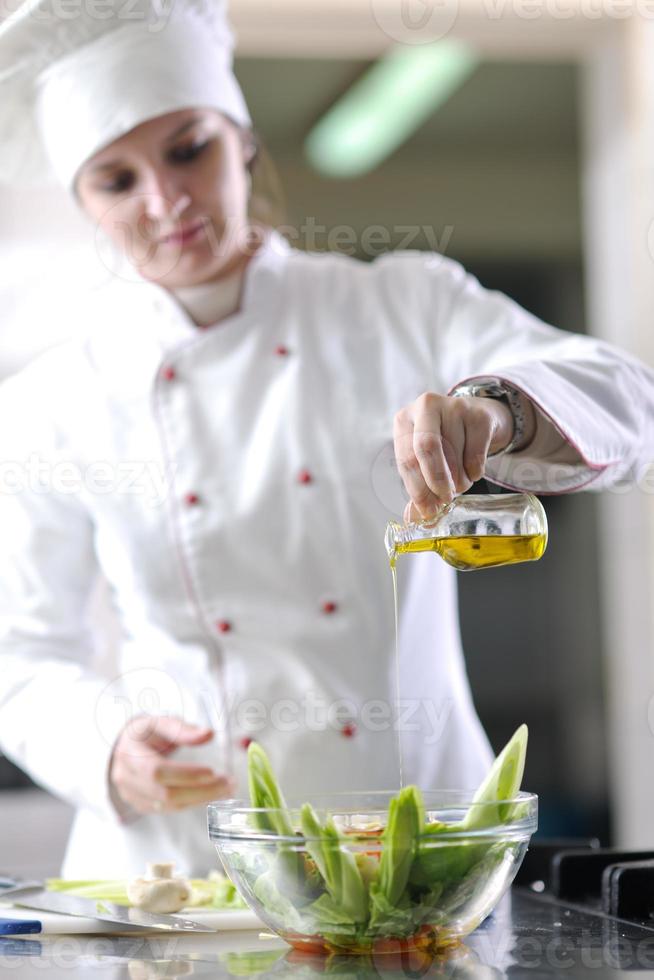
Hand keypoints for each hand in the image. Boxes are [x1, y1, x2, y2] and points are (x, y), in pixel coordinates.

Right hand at [109, 715, 233, 815]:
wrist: (125, 747)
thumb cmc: (146, 733)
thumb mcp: (162, 723)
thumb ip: (183, 729)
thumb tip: (208, 734)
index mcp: (129, 754)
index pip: (157, 771)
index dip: (185, 774)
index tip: (213, 772)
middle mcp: (126, 778)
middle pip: (165, 793)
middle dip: (201, 791)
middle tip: (229, 783)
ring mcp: (131, 795)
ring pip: (168, 806)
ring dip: (201, 799)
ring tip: (226, 789)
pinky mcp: (140, 805)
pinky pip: (168, 809)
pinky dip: (191, 803)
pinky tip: (210, 794)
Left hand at [393, 393, 515, 520]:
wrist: (476, 419)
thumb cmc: (443, 443)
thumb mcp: (424, 462)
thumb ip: (419, 489)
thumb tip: (415, 520)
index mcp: (404, 420)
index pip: (407, 459)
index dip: (417, 489)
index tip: (428, 511)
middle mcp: (426, 407)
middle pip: (427, 448)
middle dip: (437, 481)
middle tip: (445, 499)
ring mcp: (455, 407)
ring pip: (455, 455)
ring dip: (459, 481)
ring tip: (459, 482)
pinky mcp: (480, 415)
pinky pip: (476, 455)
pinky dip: (474, 472)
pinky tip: (471, 470)